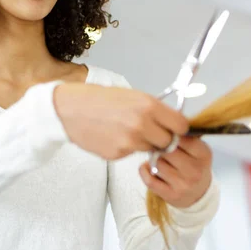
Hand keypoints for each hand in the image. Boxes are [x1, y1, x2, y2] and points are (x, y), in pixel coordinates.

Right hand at [53, 83, 188, 159]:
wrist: (69, 110)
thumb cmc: (98, 99)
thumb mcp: (130, 95)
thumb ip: (152, 108)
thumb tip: (171, 121)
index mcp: (148, 106)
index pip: (181, 126)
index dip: (177, 127)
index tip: (173, 127)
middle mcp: (142, 125)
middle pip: (168, 142)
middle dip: (162, 138)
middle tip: (148, 130)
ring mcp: (129, 142)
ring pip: (149, 149)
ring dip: (142, 142)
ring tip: (123, 129)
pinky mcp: (117, 155)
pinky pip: (130, 153)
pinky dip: (125, 147)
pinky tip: (111, 135)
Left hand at [139, 136, 212, 207]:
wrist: (198, 195)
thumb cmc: (193, 165)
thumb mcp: (196, 150)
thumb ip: (184, 136)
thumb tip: (165, 121)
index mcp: (203, 155)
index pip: (182, 139)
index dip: (170, 134)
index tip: (165, 134)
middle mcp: (195, 171)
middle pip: (167, 151)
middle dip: (159, 147)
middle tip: (158, 146)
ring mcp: (183, 185)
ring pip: (157, 163)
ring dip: (153, 159)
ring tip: (157, 159)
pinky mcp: (170, 195)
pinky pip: (149, 179)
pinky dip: (144, 170)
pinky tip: (148, 167)